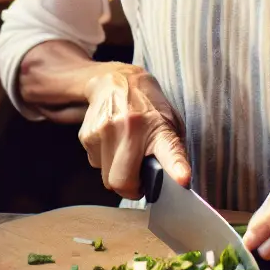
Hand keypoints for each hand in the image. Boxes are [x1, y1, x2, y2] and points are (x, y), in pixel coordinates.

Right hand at [79, 64, 191, 199]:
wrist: (115, 81)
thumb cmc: (147, 106)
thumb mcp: (169, 122)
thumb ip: (172, 150)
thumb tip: (175, 181)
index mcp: (158, 127)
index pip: (169, 151)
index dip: (176, 168)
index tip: (182, 180)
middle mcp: (129, 128)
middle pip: (121, 181)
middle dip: (129, 188)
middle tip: (138, 181)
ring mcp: (104, 131)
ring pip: (106, 177)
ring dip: (116, 173)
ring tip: (125, 153)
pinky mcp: (87, 135)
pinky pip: (95, 164)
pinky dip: (104, 161)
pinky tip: (112, 143)